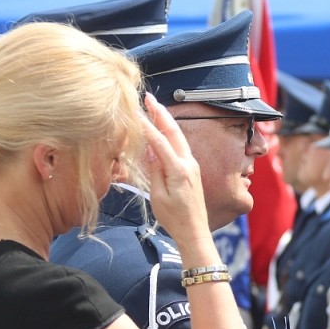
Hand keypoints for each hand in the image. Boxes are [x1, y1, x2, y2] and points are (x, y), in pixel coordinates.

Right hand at [139, 94, 211, 248]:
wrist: (195, 231)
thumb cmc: (174, 218)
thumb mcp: (158, 196)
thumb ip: (155, 171)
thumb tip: (150, 150)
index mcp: (179, 170)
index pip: (159, 141)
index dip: (146, 125)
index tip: (134, 110)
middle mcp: (189, 164)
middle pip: (173, 132)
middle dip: (161, 113)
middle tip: (148, 97)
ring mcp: (193, 166)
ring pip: (179, 138)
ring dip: (167, 121)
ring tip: (155, 107)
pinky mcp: (192, 170)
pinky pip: (180, 147)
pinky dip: (171, 134)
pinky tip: (163, 129)